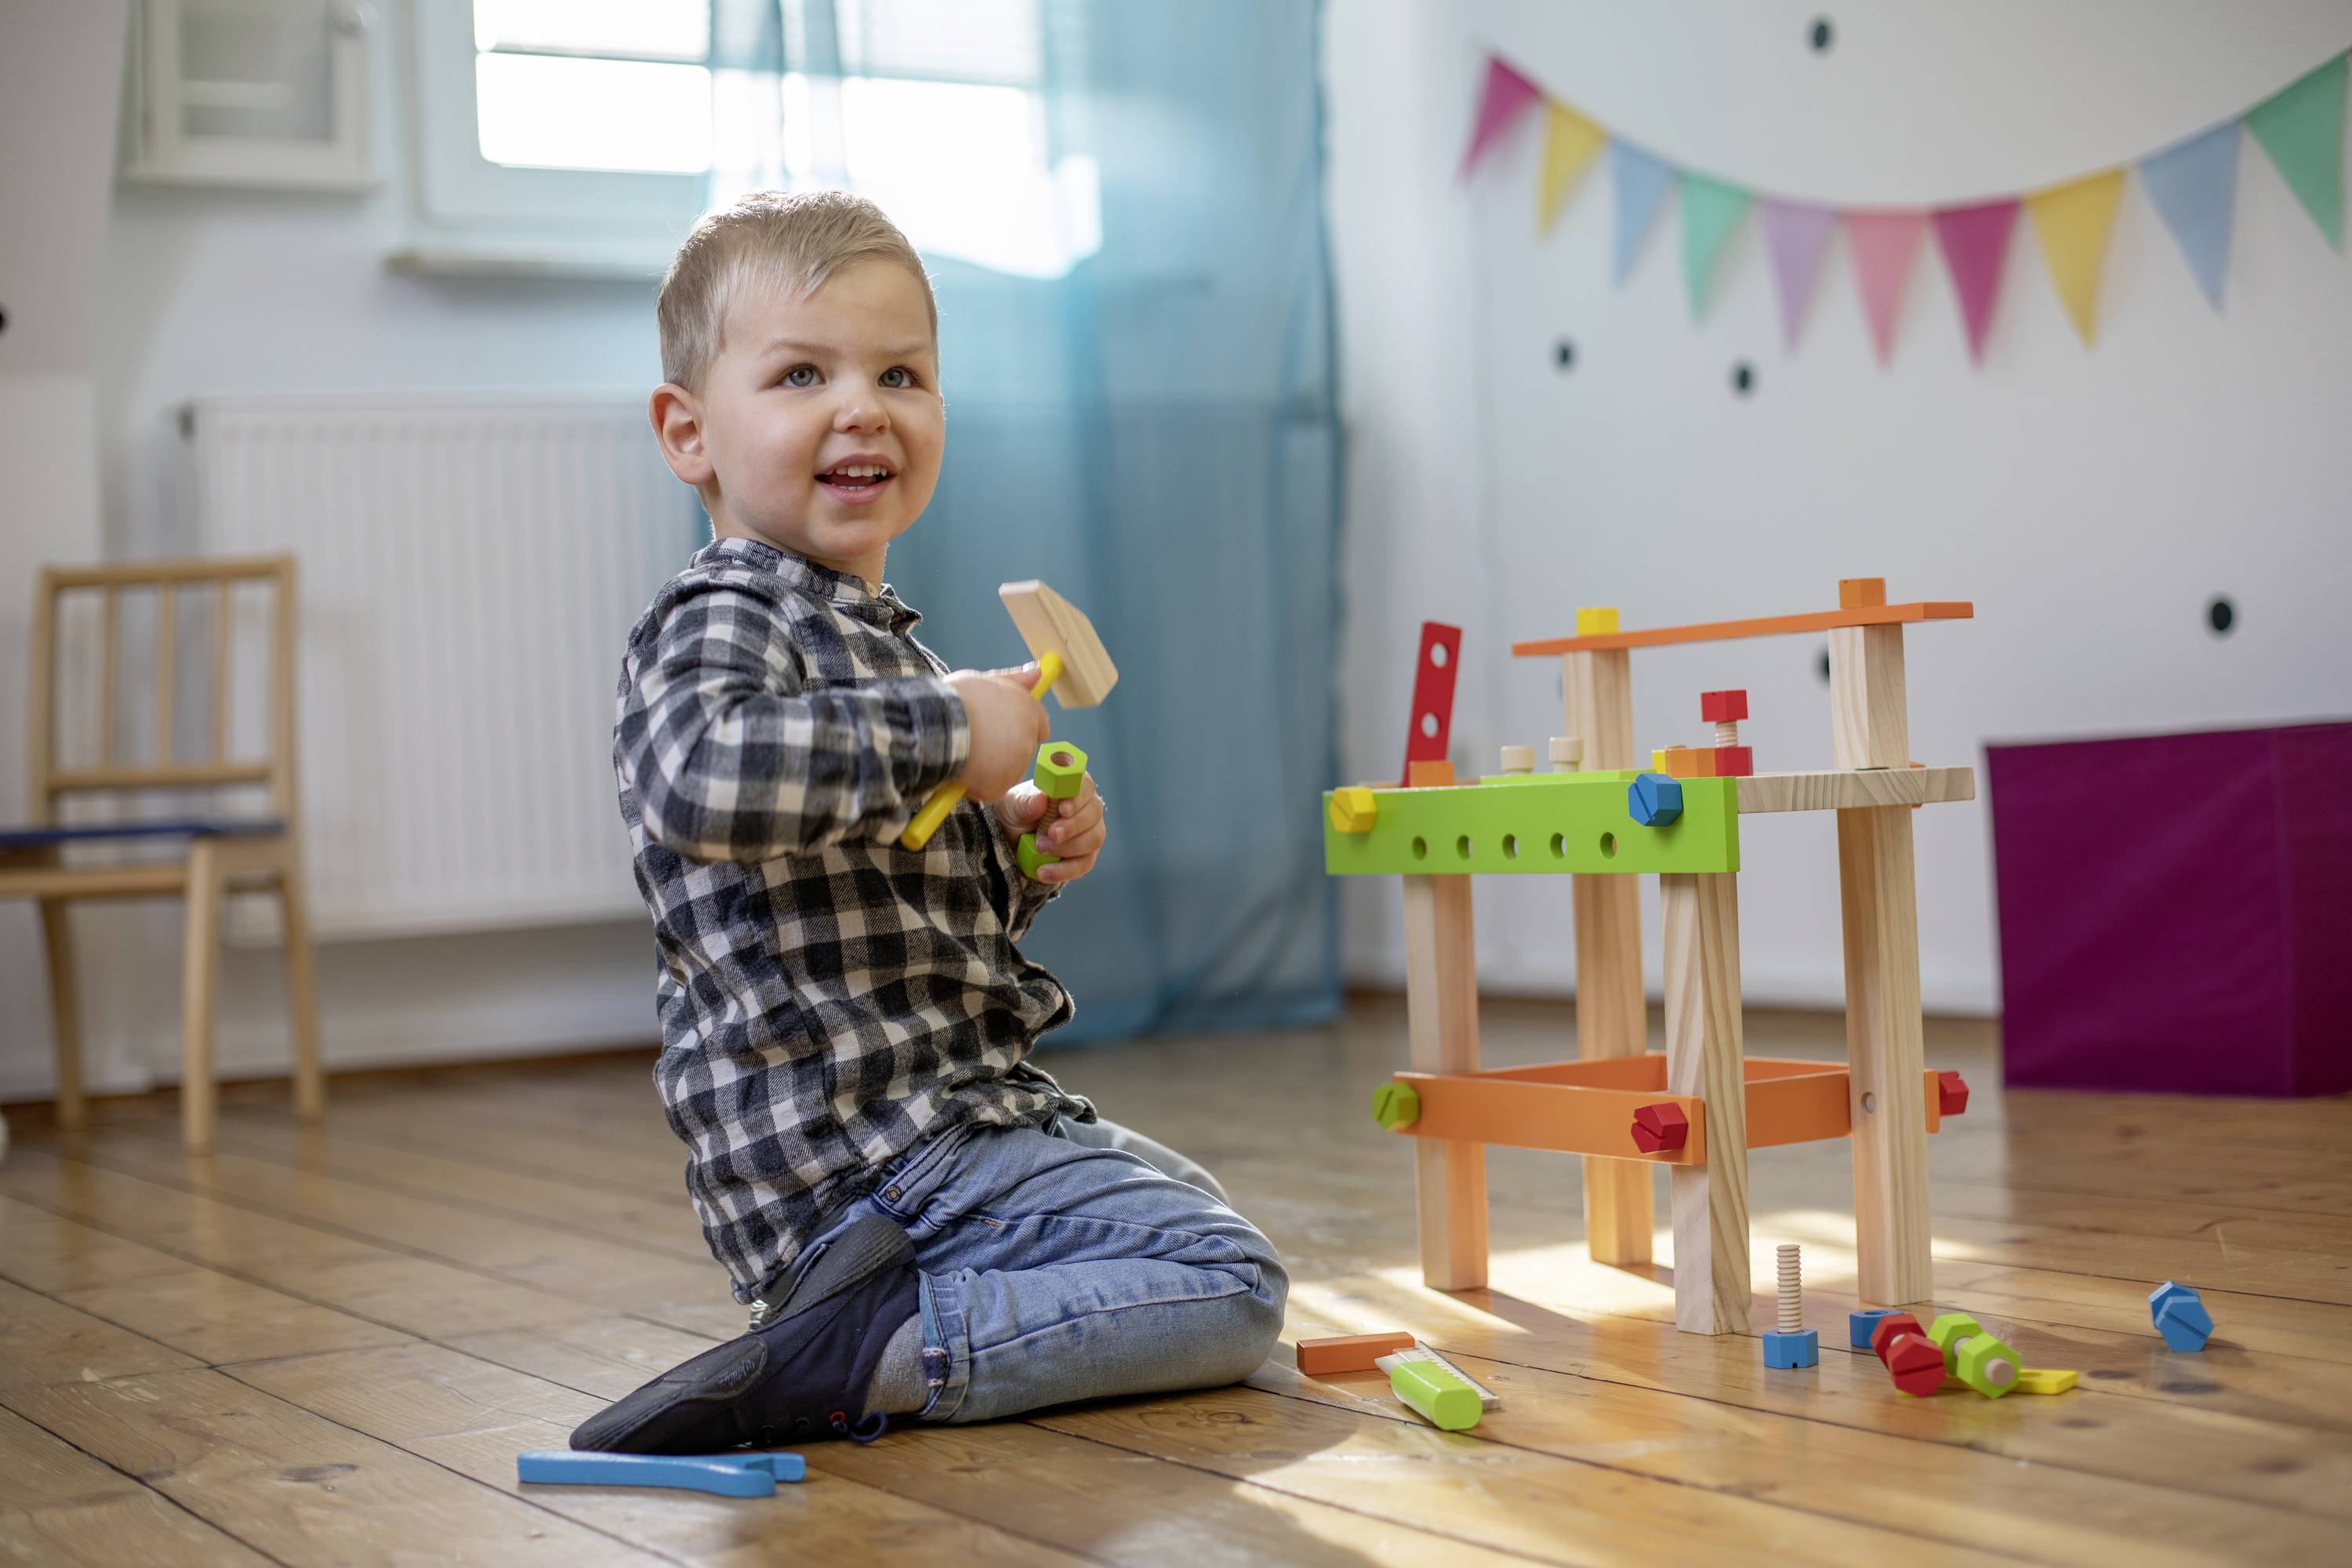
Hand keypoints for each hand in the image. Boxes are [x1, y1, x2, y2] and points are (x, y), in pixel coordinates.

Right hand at [945, 664, 1049, 800]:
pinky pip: (990, 788)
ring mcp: (1016, 763)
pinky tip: (963, 770)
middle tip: (977, 741)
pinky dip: (978, 785)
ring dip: (990, 768)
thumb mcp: (984, 680)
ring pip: (1006, 771)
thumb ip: (1014, 679)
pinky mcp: (1001, 784)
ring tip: (967, 753)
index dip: (1021, 729)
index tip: (1002, 731)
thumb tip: (1036, 672)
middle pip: (1021, 750)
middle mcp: (1028, 736)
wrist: (939, 724)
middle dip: (1003, 749)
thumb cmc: (956, 699)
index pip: (1039, 725)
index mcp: (1027, 708)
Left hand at [994, 771, 1104, 883]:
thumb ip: (1026, 802)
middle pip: (1094, 813)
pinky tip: (1043, 871)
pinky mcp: (1085, 856)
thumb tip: (1041, 800)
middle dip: (1072, 826)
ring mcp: (1090, 832)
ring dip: (1067, 848)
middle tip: (1050, 834)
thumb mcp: (1013, 806)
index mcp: (1072, 786)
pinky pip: (1083, 865)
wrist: (1011, 842)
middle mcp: (1087, 807)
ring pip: (1093, 840)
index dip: (1077, 798)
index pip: (1085, 786)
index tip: (1062, 809)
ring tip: (1040, 849)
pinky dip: (1063, 870)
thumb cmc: (1017, 814)